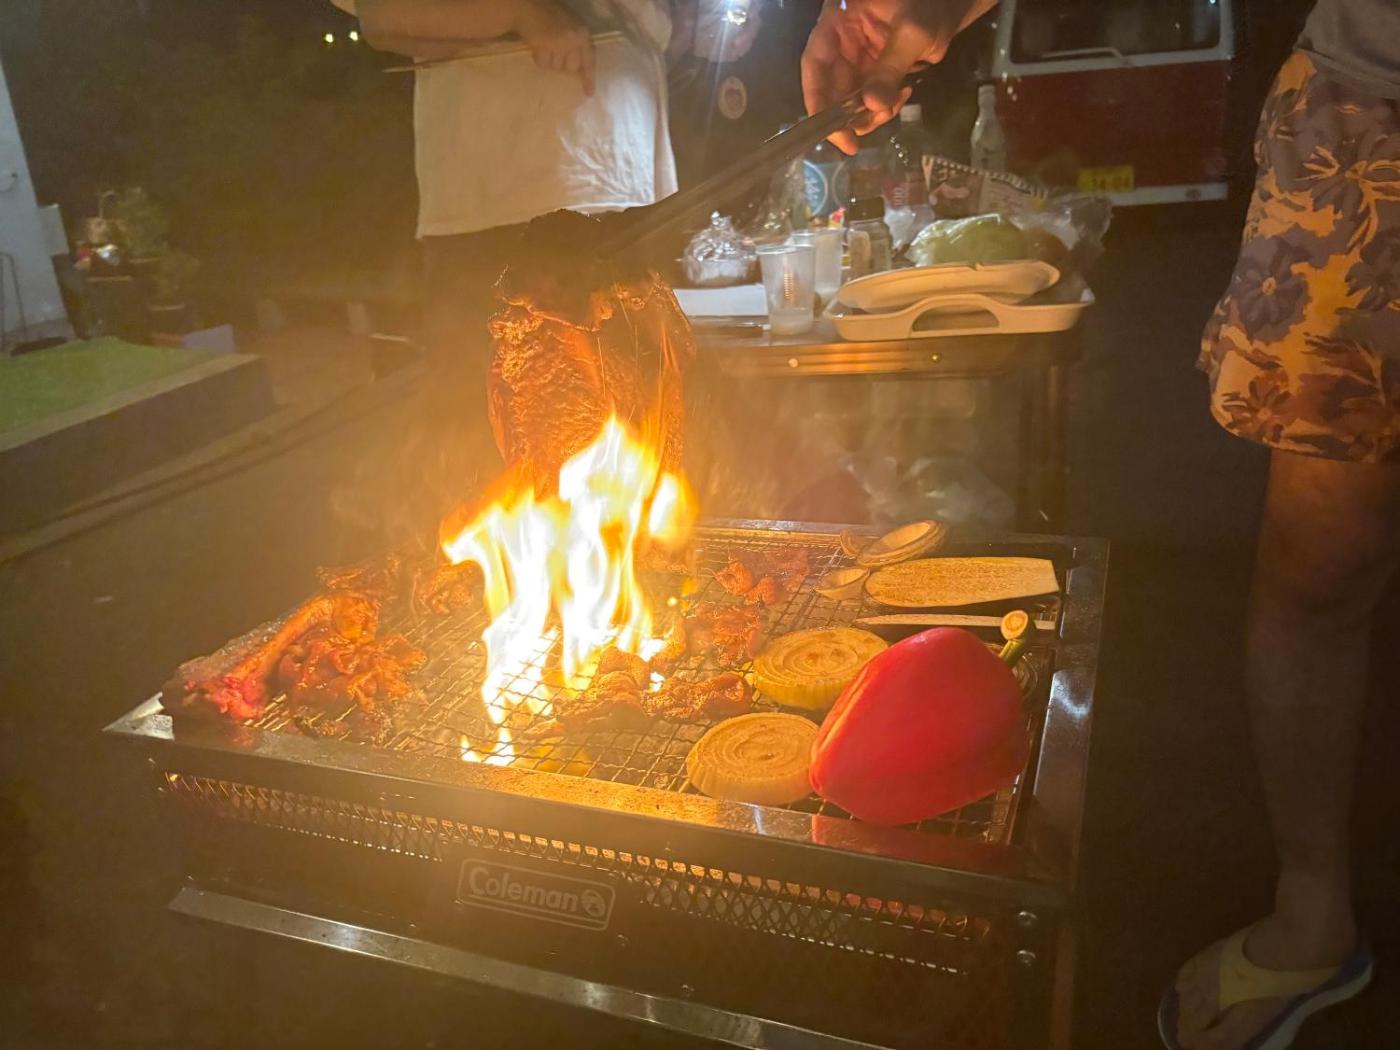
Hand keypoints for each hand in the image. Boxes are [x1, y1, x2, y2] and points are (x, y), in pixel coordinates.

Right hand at [516, 0, 594, 95]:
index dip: (588, 78)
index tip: (588, 94)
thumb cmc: (549, 17)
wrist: (529, 6)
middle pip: (571, 68)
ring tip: (544, 43)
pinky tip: (536, 45)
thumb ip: (576, 45)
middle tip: (554, 49)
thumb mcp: (570, 28)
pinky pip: (543, 64)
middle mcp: (574, 40)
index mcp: (583, 34)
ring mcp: (560, 44)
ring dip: (549, 59)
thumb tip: (577, 70)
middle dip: (562, 63)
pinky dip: (539, 58)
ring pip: (556, 67)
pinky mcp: (545, 47)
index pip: (588, 61)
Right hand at [801, 0, 995, 153]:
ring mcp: (858, 57)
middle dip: (846, 115)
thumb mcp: (912, 33)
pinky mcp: (874, 70)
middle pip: (830, 87)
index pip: (815, 64)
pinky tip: (901, 97)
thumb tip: (872, 106)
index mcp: (839, 20)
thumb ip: (890, 69)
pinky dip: (882, 107)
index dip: (817, 100)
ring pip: (849, 98)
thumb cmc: (931, 5)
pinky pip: (869, 97)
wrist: (954, 4)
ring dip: (866, 115)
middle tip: (860, 137)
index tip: (830, 130)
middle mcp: (842, 41)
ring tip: (892, 108)